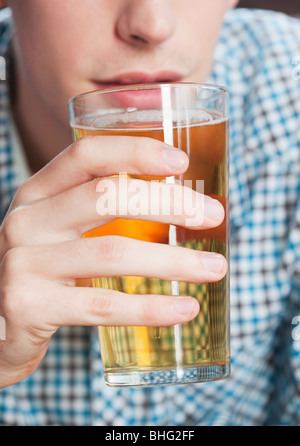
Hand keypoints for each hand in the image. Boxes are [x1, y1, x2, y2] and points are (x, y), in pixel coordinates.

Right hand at [0, 135, 226, 386]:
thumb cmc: (44, 269)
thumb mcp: (59, 229)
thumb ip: (97, 211)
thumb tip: (180, 205)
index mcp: (38, 193)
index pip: (86, 154)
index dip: (136, 151)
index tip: (182, 163)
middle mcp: (26, 221)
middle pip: (105, 196)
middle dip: (169, 203)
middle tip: (213, 215)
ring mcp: (24, 263)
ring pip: (112, 254)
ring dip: (174, 261)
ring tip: (215, 267)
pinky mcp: (30, 306)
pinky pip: (102, 305)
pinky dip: (150, 307)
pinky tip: (185, 309)